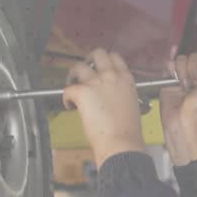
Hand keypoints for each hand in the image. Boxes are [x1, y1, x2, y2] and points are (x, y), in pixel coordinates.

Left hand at [62, 48, 146, 167]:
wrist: (121, 142)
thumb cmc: (128, 131)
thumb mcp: (131, 105)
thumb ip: (120, 94)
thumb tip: (109, 97)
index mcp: (127, 80)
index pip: (115, 58)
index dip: (105, 61)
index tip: (99, 68)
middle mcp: (112, 76)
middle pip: (98, 53)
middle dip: (88, 60)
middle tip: (83, 72)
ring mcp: (96, 82)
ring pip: (79, 66)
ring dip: (73, 75)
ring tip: (73, 86)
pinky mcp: (82, 92)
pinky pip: (67, 89)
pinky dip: (66, 97)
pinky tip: (70, 106)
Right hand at [159, 42, 196, 165]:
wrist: (184, 122)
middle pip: (193, 56)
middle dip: (193, 72)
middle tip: (194, 87)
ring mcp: (183, 76)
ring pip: (181, 59)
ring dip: (183, 74)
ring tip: (185, 88)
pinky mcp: (169, 79)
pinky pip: (169, 64)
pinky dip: (171, 71)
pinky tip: (175, 83)